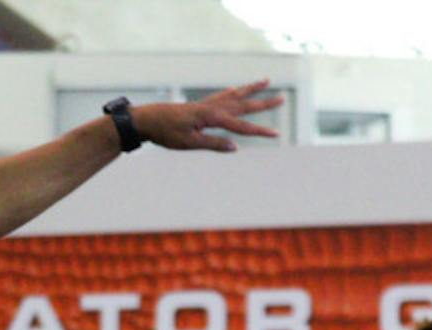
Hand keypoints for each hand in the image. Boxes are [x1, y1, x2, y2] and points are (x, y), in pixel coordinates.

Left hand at [133, 80, 281, 152]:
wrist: (148, 120)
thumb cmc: (167, 133)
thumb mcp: (190, 143)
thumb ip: (213, 144)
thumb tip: (235, 147)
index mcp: (212, 117)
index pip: (241, 126)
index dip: (259, 131)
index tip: (276, 133)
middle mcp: (213, 107)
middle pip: (244, 105)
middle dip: (264, 104)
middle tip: (282, 98)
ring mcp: (207, 104)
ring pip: (235, 95)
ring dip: (251, 89)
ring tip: (266, 81)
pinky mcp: (201, 105)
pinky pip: (223, 96)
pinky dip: (233, 93)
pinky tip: (238, 90)